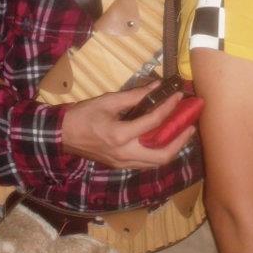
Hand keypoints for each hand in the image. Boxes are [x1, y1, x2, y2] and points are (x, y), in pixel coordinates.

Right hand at [61, 85, 195, 169]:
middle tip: (191, 127)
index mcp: (120, 136)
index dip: (169, 108)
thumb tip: (157, 87)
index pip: (154, 122)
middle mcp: (125, 154)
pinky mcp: (121, 165)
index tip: (179, 97)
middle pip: (163, 154)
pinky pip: (146, 163)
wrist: (61, 135)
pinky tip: (164, 141)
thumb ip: (135, 96)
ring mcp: (123, 163)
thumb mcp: (108, 101)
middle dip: (181, 141)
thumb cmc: (82, 116)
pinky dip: (159, 153)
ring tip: (182, 134)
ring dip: (173, 149)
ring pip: (156, 162)